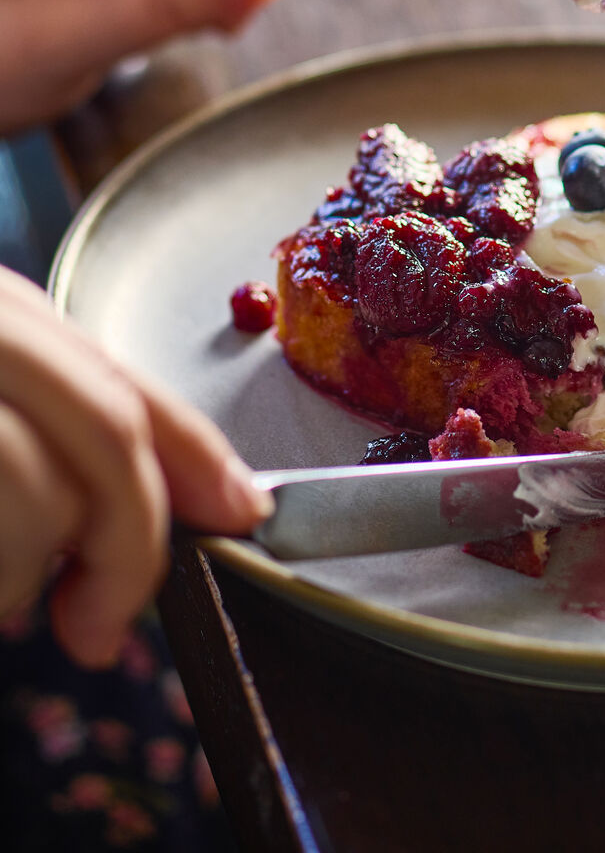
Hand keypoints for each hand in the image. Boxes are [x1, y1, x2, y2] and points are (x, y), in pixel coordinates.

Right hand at [0, 265, 272, 666]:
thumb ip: (68, 425)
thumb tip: (205, 500)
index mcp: (6, 314)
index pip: (128, 385)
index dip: (201, 457)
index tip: (246, 516)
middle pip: (113, 434)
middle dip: (133, 543)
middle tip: (103, 625)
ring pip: (46, 501)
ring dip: (28, 576)